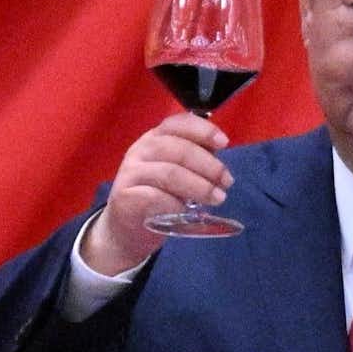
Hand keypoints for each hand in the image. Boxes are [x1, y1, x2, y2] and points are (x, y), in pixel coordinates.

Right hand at [80, 113, 230, 272]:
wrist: (126, 228)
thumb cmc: (157, 197)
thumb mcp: (177, 173)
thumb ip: (195, 161)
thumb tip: (219, 154)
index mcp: (155, 138)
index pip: (178, 123)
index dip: (203, 130)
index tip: (224, 143)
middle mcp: (140, 150)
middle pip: (178, 149)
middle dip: (208, 165)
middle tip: (227, 182)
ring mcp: (130, 173)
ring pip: (170, 173)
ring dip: (199, 186)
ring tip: (217, 198)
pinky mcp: (125, 197)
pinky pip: (155, 197)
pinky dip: (176, 204)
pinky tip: (186, 212)